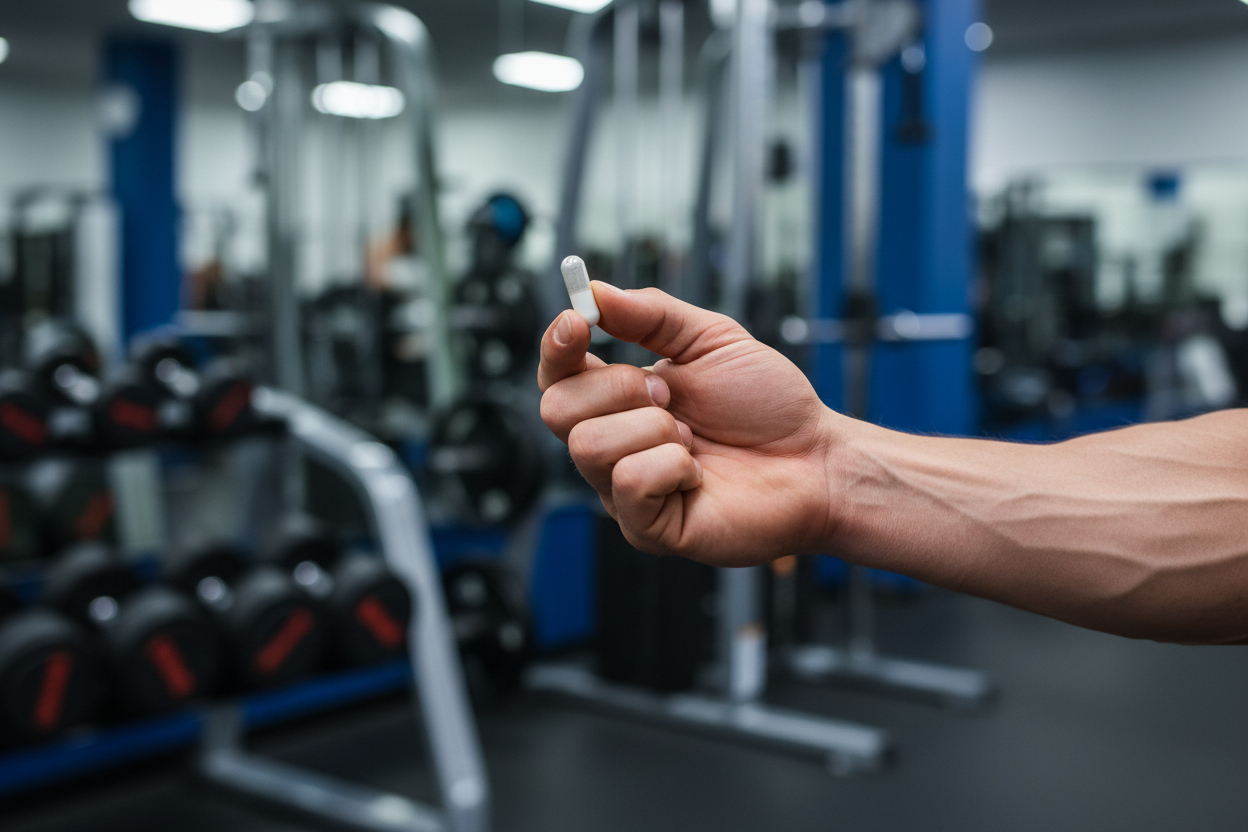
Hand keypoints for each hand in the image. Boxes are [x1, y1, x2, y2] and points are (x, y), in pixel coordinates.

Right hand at [538, 282, 839, 566]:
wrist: (817, 461)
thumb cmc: (768, 407)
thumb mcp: (713, 340)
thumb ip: (651, 314)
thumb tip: (594, 291)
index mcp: (618, 400)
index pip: (556, 374)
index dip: (556, 346)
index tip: (579, 321)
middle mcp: (612, 445)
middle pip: (557, 409)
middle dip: (618, 388)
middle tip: (673, 397)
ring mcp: (624, 491)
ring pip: (589, 446)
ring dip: (653, 429)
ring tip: (694, 439)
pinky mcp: (647, 528)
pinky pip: (628, 483)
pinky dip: (672, 466)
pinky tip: (698, 473)